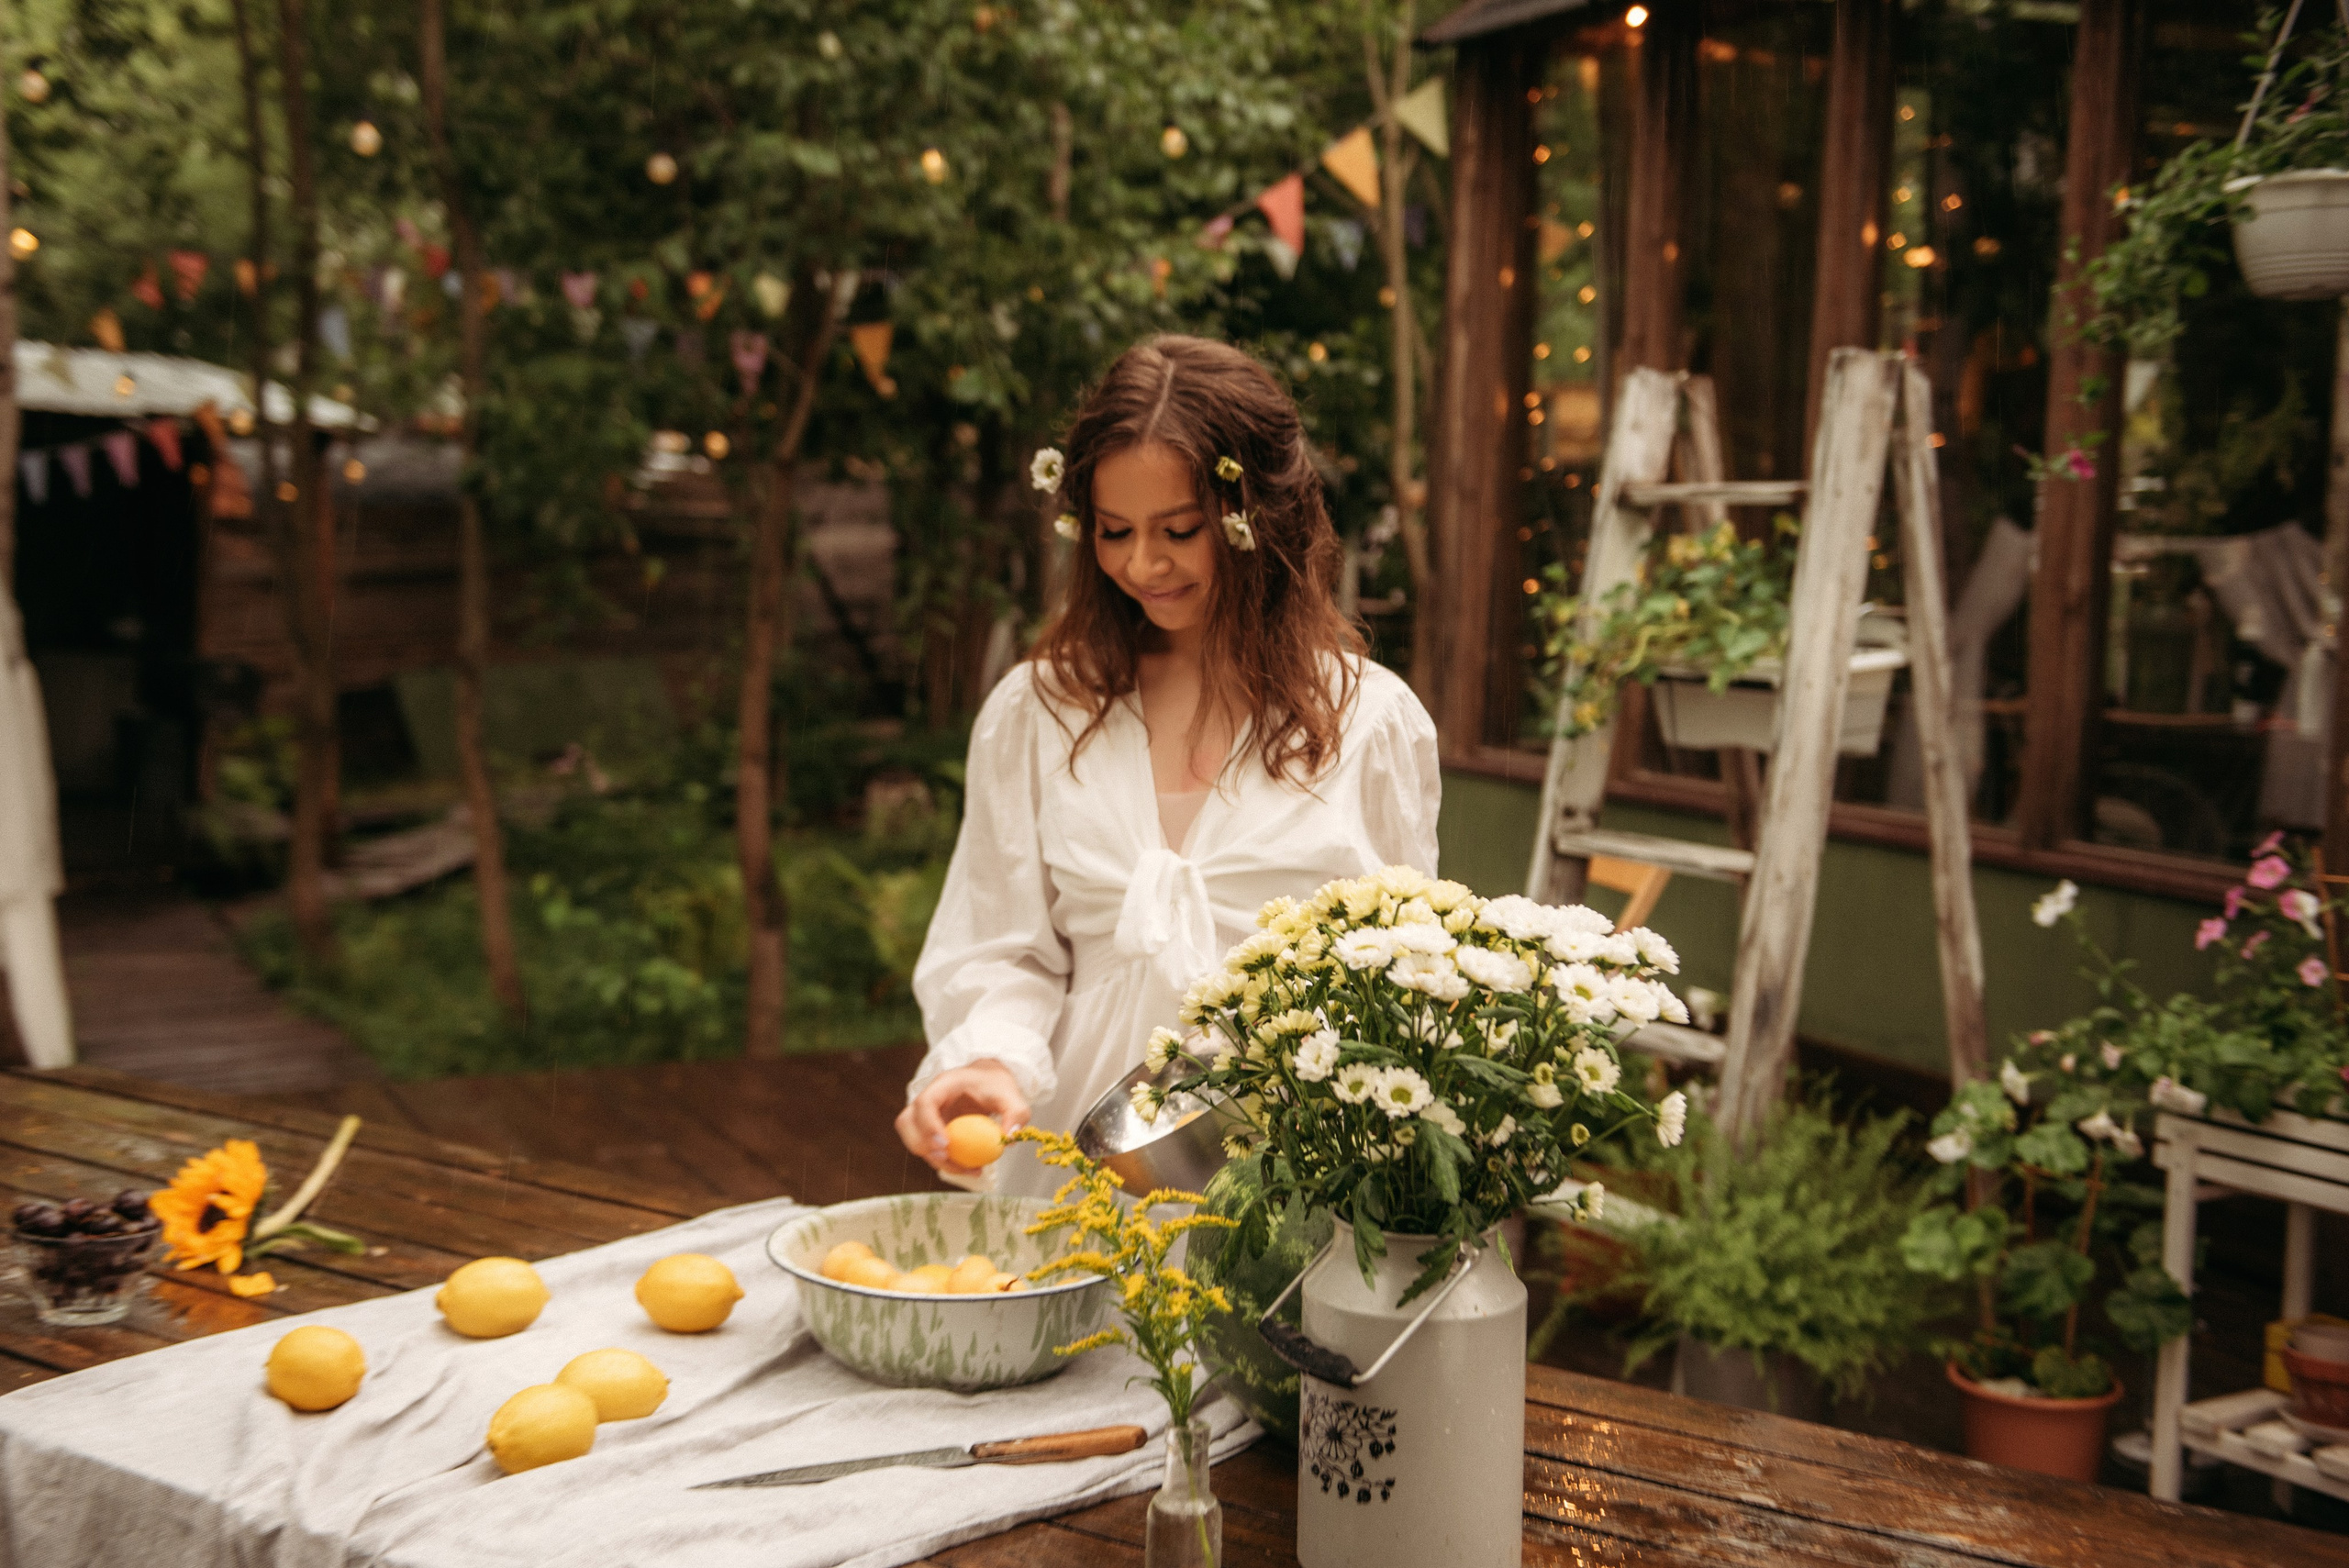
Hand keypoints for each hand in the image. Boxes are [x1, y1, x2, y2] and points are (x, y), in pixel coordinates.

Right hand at [897, 1060, 1030, 1177]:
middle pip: (907, 1122)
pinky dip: (943, 1163)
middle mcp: (930, 1098)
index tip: (945, 1144)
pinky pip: (927, 1149)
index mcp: (945, 1084)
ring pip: (913, 1139)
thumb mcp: (1013, 1096)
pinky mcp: (931, 1130)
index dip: (929, 1124)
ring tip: (967, 1169)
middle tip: (947, 1159)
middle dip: (922, 1145)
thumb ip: (1016, 1114)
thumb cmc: (997, 1086)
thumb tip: (1009, 1138)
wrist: (989, 1083)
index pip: (925, 1102)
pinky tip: (968, 1168)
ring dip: (933, 1159)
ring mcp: (927, 1115)